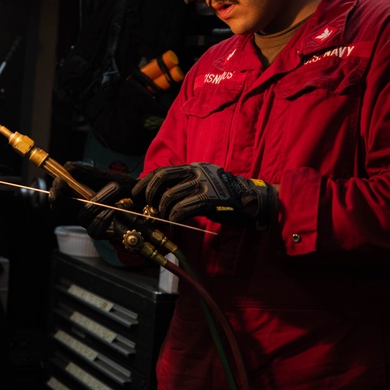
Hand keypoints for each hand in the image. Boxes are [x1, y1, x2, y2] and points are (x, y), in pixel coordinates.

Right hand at [49, 162, 137, 239]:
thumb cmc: (124, 187)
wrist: (144, 200)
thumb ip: (86, 172)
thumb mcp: (106, 175)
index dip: (55, 189)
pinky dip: (105, 216)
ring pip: (82, 215)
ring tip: (114, 188)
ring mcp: (89, 222)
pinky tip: (114, 208)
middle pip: (59, 207)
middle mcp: (79, 209)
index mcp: (77, 195)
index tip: (62, 181)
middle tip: (66, 185)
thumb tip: (66, 166)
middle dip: (61, 196)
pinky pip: (95, 229)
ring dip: (98, 200)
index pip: (57, 196)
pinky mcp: (101, 232)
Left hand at [133, 163, 276, 227]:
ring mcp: (204, 184)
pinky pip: (183, 209)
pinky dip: (174, 218)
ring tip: (164, 219)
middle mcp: (197, 171)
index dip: (146, 181)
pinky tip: (175, 223)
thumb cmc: (226, 197)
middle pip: (162, 179)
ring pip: (170, 197)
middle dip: (149, 194)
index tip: (137, 193)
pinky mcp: (209, 199)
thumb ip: (185, 186)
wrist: (253, 201)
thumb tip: (161, 196)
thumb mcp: (204, 184)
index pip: (163, 170)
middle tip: (148, 207)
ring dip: (163, 211)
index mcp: (194, 167)